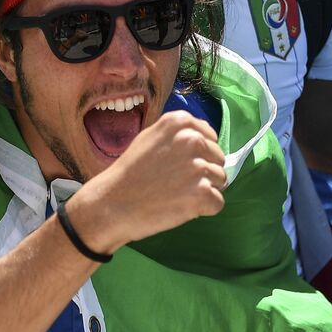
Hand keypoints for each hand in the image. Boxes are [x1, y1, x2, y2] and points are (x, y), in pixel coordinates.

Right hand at [63, 111, 226, 253]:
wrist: (110, 204)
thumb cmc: (130, 174)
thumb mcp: (151, 138)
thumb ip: (179, 134)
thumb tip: (206, 140)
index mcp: (180, 122)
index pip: (211, 137)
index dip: (198, 155)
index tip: (178, 166)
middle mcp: (192, 139)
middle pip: (218, 159)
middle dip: (203, 173)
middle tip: (174, 183)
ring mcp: (198, 166)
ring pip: (220, 180)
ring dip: (203, 191)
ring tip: (175, 194)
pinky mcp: (202, 193)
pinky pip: (217, 203)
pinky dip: (203, 209)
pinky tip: (180, 207)